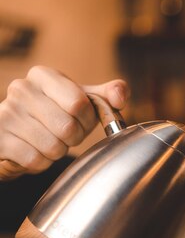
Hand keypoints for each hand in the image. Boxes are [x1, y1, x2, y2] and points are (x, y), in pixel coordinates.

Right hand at [0, 66, 128, 179]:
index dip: (88, 119)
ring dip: (58, 152)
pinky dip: (42, 163)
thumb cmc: (56, 114)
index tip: (81, 120)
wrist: (17, 134)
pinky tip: (34, 151)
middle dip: (74, 138)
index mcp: (43, 75)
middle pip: (68, 128)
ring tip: (49, 141)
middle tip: (66, 135)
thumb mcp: (82, 100)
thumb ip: (107, 96)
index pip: (79, 103)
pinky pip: (36, 160)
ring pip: (53, 146)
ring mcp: (6, 112)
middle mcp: (20, 89)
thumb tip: (120, 96)